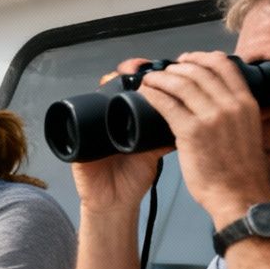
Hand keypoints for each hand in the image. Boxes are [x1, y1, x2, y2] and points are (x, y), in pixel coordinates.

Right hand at [67, 59, 165, 214]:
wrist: (114, 202)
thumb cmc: (133, 178)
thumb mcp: (155, 153)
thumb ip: (168, 136)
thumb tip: (194, 120)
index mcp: (129, 119)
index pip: (136, 89)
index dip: (145, 75)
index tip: (158, 67)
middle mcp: (111, 119)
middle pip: (116, 85)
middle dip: (127, 72)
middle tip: (139, 67)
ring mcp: (93, 127)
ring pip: (97, 95)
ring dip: (107, 83)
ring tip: (119, 77)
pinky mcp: (76, 140)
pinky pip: (75, 119)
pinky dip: (82, 108)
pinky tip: (96, 99)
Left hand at [131, 51, 269, 225]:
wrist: (240, 196)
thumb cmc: (241, 171)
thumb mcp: (248, 132)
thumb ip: (236, 115)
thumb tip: (218, 104)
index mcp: (247, 103)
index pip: (224, 65)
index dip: (201, 57)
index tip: (186, 60)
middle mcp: (231, 105)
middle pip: (199, 70)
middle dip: (176, 67)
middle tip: (162, 72)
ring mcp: (212, 117)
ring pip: (181, 83)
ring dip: (160, 77)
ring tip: (149, 80)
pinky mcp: (192, 132)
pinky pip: (167, 104)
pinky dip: (154, 94)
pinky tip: (145, 93)